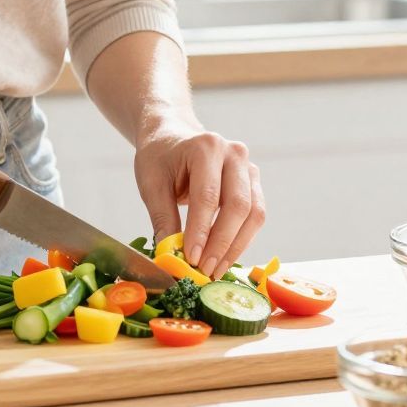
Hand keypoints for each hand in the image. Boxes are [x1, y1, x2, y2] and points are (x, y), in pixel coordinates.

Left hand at [133, 127, 263, 278]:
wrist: (172, 136)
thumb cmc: (160, 158)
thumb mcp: (152, 185)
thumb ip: (163, 219)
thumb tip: (171, 257)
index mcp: (206, 147)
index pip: (208, 197)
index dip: (201, 232)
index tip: (192, 259)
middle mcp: (234, 154)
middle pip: (238, 206)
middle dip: (222, 243)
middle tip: (205, 270)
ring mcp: (249, 167)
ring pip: (253, 214)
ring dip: (236, 246)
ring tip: (215, 270)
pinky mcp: (254, 183)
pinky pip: (255, 216)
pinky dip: (241, 240)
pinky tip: (224, 257)